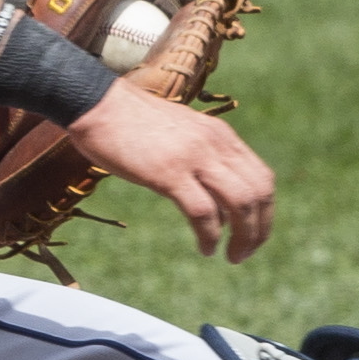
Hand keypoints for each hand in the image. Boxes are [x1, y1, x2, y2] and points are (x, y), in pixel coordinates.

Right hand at [63, 79, 272, 261]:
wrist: (95, 103)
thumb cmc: (128, 121)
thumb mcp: (178, 132)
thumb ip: (199, 156)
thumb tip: (210, 195)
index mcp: (219, 135)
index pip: (261, 178)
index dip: (263, 211)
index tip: (251, 232)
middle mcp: (215, 144)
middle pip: (258, 193)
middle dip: (259, 229)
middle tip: (245, 252)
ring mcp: (193, 157)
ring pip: (240, 204)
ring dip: (243, 237)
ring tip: (232, 256)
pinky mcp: (168, 172)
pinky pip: (203, 212)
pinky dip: (210, 236)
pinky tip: (205, 248)